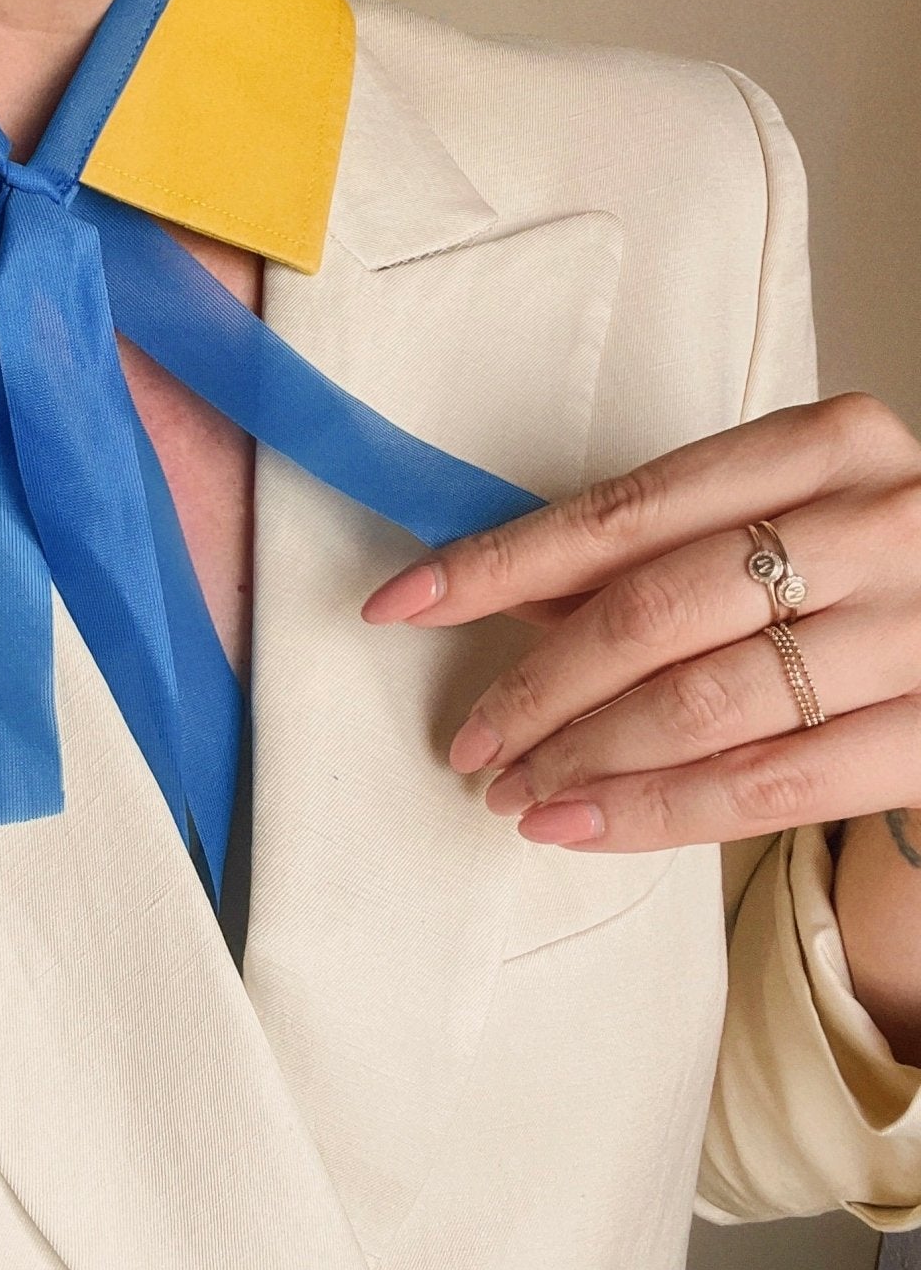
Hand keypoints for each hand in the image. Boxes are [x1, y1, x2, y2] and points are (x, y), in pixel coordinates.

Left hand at [360, 393, 920, 852]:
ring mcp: (919, 629)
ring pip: (702, 702)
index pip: (624, 511)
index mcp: (828, 444)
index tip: (402, 604)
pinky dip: (655, 812)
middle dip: (537, 685)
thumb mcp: (777, 529)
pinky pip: (769, 783)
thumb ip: (652, 555)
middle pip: (654, 610)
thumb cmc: (864, 575)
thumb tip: (492, 594)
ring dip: (582, 756)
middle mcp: (881, 522)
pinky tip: (580, 825)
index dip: (498, 563)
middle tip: (471, 740)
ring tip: (513, 791)